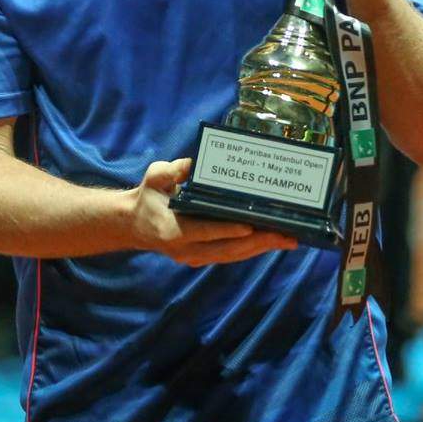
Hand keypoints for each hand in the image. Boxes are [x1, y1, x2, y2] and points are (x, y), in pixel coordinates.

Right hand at [126, 158, 297, 266]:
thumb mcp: (154, 178)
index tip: (251, 226)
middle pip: (228, 248)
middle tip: (286, 234)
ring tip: (288, 239)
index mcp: (173, 230)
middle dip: (258, 242)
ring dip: (261, 248)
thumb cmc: (147, 197)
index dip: (228, 229)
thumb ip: (171, 171)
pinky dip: (252, 249)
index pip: (206, 231)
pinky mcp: (203, 257)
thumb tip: (191, 164)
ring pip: (233, 254)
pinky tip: (272, 241)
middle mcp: (187, 249)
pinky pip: (231, 254)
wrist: (134, 225)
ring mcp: (195, 257)